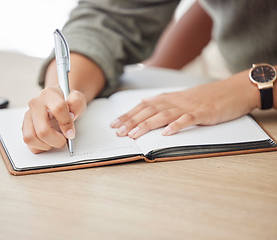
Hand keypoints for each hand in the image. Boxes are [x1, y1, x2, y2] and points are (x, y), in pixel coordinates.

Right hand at [22, 86, 85, 152]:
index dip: (66, 124)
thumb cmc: (67, 102)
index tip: (71, 133)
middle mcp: (35, 104)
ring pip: (31, 138)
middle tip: (64, 141)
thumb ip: (76, 103)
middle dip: (57, 140)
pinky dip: (40, 147)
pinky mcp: (24, 126)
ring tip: (55, 141)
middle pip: (43, 130)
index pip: (58, 109)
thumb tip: (71, 115)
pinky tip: (48, 142)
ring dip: (47, 145)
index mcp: (49, 94)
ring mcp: (28, 116)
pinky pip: (29, 143)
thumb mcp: (77, 99)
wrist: (57, 103)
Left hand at [110, 70, 259, 138]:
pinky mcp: (203, 114)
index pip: (143, 106)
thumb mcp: (182, 99)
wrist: (232, 90)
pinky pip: (187, 120)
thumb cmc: (206, 97)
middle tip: (117, 131)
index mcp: (169, 98)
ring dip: (146, 125)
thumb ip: (165, 106)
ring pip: (163, 116)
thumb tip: (146, 112)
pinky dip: (176, 126)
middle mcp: (175, 101)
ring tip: (133, 134)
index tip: (114, 124)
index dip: (128, 115)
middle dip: (131, 121)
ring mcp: (188, 107)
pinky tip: (166, 134)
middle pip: (149, 111)